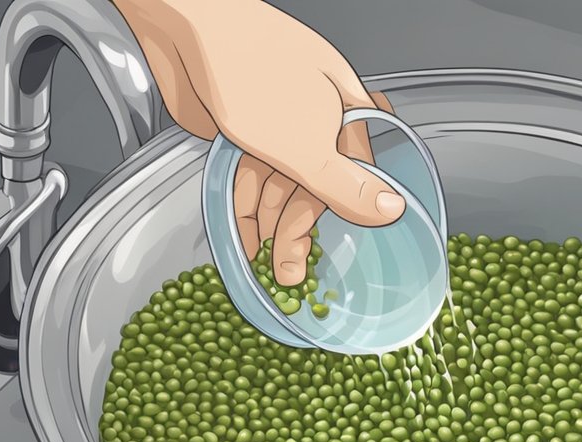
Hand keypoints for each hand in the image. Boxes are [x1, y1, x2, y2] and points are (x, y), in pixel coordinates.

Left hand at [115, 0, 405, 285]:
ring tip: (256, 256)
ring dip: (268, 224)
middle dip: (300, 233)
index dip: (341, 225)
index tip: (328, 260)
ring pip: (280, 187)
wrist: (187, 28)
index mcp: (347, 117)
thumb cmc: (250, 70)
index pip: (356, 183)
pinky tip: (240, 233)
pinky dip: (245, 206)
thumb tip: (394, 209)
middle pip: (317, 190)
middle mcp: (317, 123)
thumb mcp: (304, 142)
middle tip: (288, 273)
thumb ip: (346, 183)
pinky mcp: (242, 132)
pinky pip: (250, 180)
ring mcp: (277, 127)